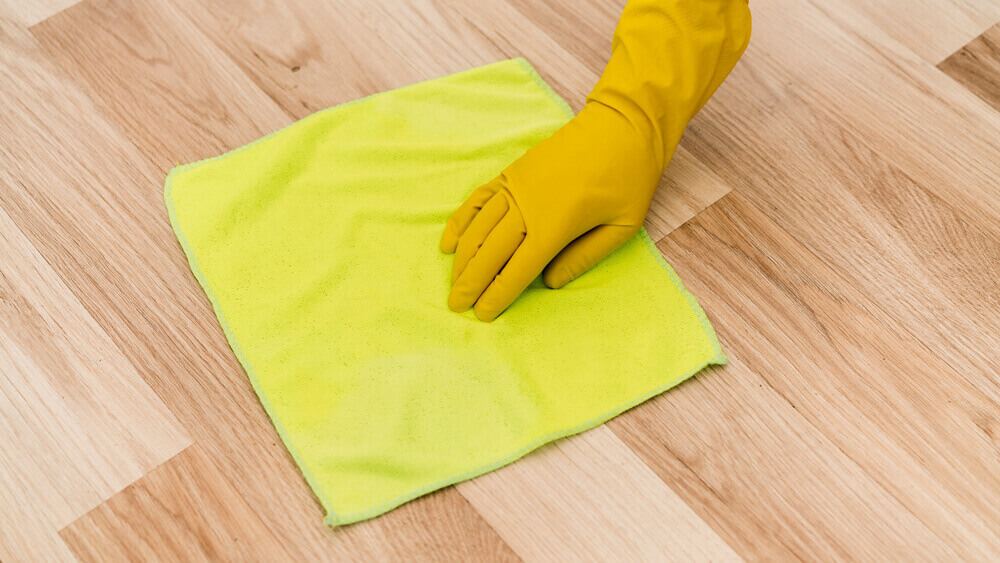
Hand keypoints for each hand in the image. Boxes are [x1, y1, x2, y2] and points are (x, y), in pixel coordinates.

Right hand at [440, 102, 660, 320]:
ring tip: (453, 282)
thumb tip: (549, 283)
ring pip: (479, 227)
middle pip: (489, 252)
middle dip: (470, 282)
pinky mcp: (512, 171)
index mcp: (556, 225)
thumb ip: (584, 258)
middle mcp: (528, 206)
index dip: (497, 294)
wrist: (623, 124)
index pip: (517, 269)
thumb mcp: (622, 227)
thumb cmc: (629, 177)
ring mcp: (516, 185)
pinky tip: (449, 242)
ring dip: (462, 257)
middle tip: (455, 305)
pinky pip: (478, 199)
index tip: (481, 314)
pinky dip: (461, 221)